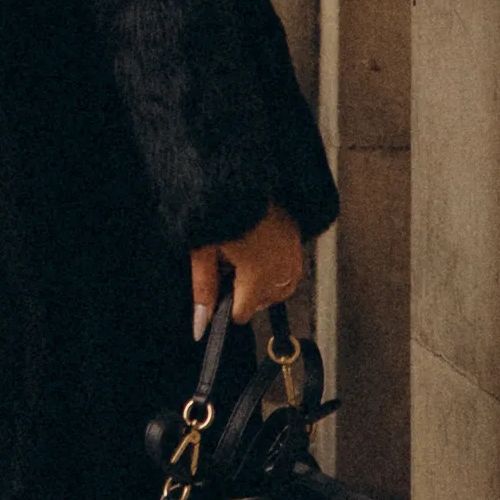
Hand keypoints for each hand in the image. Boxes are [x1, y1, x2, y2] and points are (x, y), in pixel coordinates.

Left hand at [190, 207, 305, 332]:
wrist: (240, 171)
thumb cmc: (217, 210)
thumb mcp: (202, 250)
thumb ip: (204, 290)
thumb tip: (201, 328)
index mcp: (258, 276)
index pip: (243, 312)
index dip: (226, 305)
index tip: (218, 286)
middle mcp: (282, 269)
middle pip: (263, 301)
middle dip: (245, 292)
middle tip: (227, 266)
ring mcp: (293, 253)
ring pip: (282, 287)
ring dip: (264, 282)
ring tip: (243, 259)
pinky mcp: (298, 237)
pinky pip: (291, 266)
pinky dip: (276, 266)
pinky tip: (258, 247)